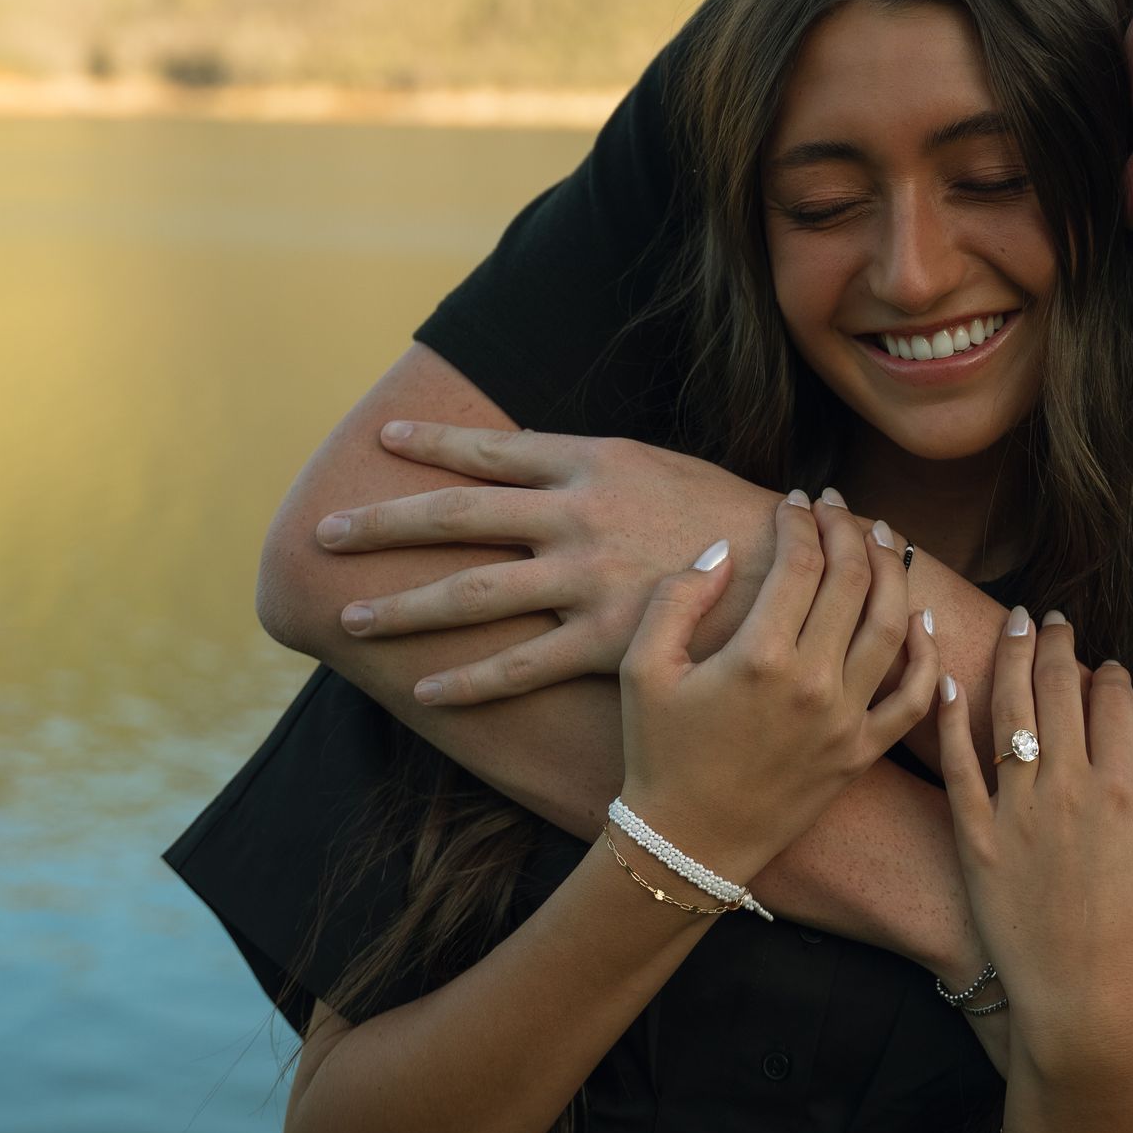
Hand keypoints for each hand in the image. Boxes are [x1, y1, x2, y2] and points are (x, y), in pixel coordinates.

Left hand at [312, 425, 774, 705]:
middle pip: (458, 515)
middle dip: (384, 524)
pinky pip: (517, 666)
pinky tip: (423, 690)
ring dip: (402, 607)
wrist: (807, 576)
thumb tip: (546, 467)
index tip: (384, 442)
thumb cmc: (737, 520)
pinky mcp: (604, 641)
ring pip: (471, 593)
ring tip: (349, 621)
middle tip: (325, 532)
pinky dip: (466, 681)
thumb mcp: (664, 470)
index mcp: (595, 462)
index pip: (494, 449)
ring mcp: (586, 579)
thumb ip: (600, 473)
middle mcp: (577, 514)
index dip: (434, 445)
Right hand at [618, 498, 938, 885]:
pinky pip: (912, 699)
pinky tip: (921, 620)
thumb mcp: (643, 668)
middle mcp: (813, 684)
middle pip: (853, 582)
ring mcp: (845, 721)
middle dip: (847, 531)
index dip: (800, 521)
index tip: (794, 502)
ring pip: (893, 626)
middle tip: (836, 507)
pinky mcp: (862, 753)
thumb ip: (677, 599)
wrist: (688, 843)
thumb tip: (722, 551)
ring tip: (881, 539)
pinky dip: (925, 656)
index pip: (799, 563)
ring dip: (892, 573)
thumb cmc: (659, 752)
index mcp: (759, 657)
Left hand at [938, 613, 1132, 1087]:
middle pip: (1058, 689)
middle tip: (1046, 617)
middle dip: (1053, 642)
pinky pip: (958, 765)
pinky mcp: (975, 838)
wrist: (1086, 1000)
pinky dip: (951, 718)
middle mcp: (1069, 789)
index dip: (1106, 668)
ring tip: (1010, 625)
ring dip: (1009, 657)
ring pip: (1009, 711)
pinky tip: (948, 680)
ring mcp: (1018, 812)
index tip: (1097, 657)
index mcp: (1123, 789)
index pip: (1113, 699)